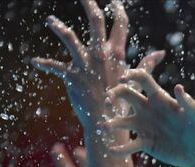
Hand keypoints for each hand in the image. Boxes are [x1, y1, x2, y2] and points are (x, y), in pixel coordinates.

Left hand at [32, 0, 156, 132]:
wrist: (108, 125)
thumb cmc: (124, 104)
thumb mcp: (136, 81)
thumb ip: (146, 64)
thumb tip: (161, 53)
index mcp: (117, 53)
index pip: (120, 24)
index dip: (118, 10)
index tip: (114, 2)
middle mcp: (101, 54)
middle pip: (95, 21)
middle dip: (89, 4)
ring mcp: (85, 64)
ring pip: (69, 37)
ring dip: (58, 28)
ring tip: (49, 21)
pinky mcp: (71, 76)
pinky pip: (54, 66)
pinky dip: (43, 65)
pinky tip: (33, 62)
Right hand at [103, 70, 194, 166]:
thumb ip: (187, 101)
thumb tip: (178, 88)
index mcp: (159, 97)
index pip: (141, 80)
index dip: (131, 75)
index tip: (123, 78)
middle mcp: (148, 109)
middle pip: (125, 95)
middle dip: (114, 95)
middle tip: (108, 102)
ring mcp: (145, 126)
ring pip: (123, 121)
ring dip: (112, 123)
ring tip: (105, 127)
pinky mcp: (146, 142)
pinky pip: (130, 145)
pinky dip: (121, 149)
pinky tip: (112, 150)